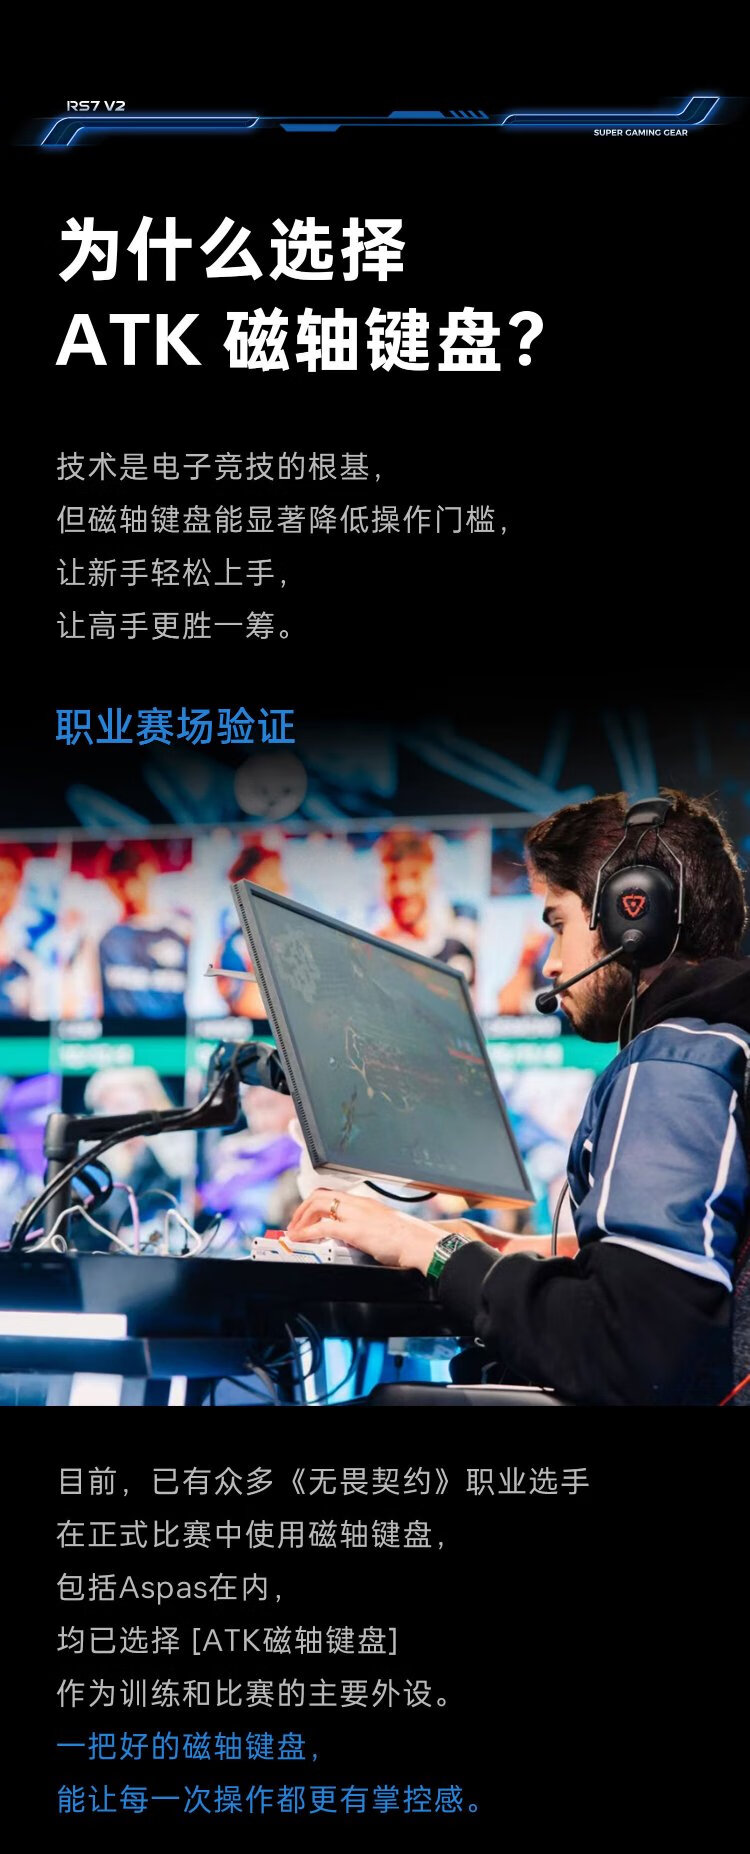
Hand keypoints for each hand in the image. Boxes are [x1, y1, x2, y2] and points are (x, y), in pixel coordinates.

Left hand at [286, 1189, 439, 1272]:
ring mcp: (355, 1215)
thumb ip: (367, 1226)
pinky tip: (300, 1239)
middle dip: (302, 1209)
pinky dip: (306, 1232)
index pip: (333, 1194)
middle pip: (320, 1195)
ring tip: (294, 1232)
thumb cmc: (408, 1239)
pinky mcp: (354, 1229)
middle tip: (295, 1224)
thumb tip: (355, 1237)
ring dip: (301, 1219)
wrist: (420, 1243)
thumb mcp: (384, 1225)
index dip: (315, 1204)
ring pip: (318, 1205)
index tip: (307, 1216)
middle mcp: (358, 1204)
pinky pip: (322, 1226)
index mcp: (365, 1202)